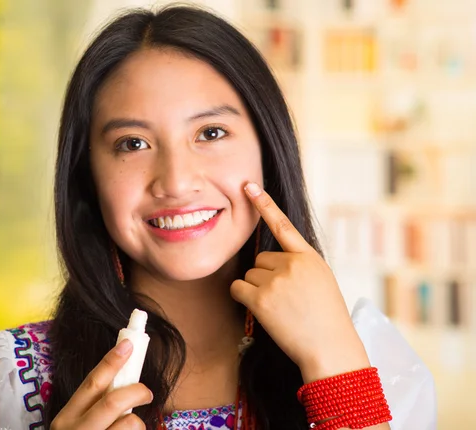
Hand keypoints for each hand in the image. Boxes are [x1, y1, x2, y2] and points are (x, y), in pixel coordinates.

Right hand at [50, 339, 153, 429]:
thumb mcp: (77, 426)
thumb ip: (94, 407)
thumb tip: (122, 378)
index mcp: (66, 420)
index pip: (91, 384)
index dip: (111, 361)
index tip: (129, 343)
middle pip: (114, 401)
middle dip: (136, 391)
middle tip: (147, 392)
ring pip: (130, 424)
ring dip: (138, 423)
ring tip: (132, 429)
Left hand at [231, 182, 370, 382]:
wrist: (330, 349)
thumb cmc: (327, 319)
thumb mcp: (321, 281)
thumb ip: (299, 265)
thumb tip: (269, 260)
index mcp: (309, 257)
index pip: (283, 226)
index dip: (264, 205)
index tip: (249, 187)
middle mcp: (292, 264)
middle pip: (260, 259)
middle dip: (265, 276)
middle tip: (284, 298)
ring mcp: (276, 281)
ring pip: (249, 274)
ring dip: (256, 289)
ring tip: (280, 308)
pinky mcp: (261, 299)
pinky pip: (237, 287)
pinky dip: (242, 296)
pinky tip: (260, 309)